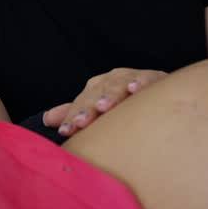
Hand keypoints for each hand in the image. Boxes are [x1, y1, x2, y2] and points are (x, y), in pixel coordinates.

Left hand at [42, 68, 166, 136]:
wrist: (160, 95)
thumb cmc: (126, 106)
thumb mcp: (100, 110)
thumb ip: (77, 113)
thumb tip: (46, 119)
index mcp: (97, 87)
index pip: (81, 102)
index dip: (73, 116)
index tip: (66, 131)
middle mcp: (112, 80)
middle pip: (97, 93)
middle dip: (88, 108)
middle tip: (81, 122)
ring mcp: (132, 77)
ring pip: (118, 85)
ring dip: (110, 94)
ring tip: (103, 106)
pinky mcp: (155, 77)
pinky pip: (148, 78)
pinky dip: (141, 82)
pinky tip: (135, 89)